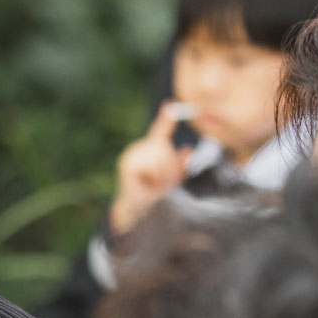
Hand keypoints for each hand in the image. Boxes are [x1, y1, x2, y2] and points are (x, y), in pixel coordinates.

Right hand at [107, 107, 194, 236]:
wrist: (138, 213)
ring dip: (163, 173)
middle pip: (164, 146)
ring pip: (159, 155)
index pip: (160, 132)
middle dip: (170, 165)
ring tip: (155, 185)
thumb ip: (181, 164)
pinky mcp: (128, 165)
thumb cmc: (155, 195)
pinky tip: (148, 185)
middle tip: (164, 182)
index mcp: (149, 150)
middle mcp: (138, 149)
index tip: (170, 104)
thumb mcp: (174, 178)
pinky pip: (152, 165)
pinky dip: (155, 177)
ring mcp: (131, 156)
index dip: (166, 118)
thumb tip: (188, 149)